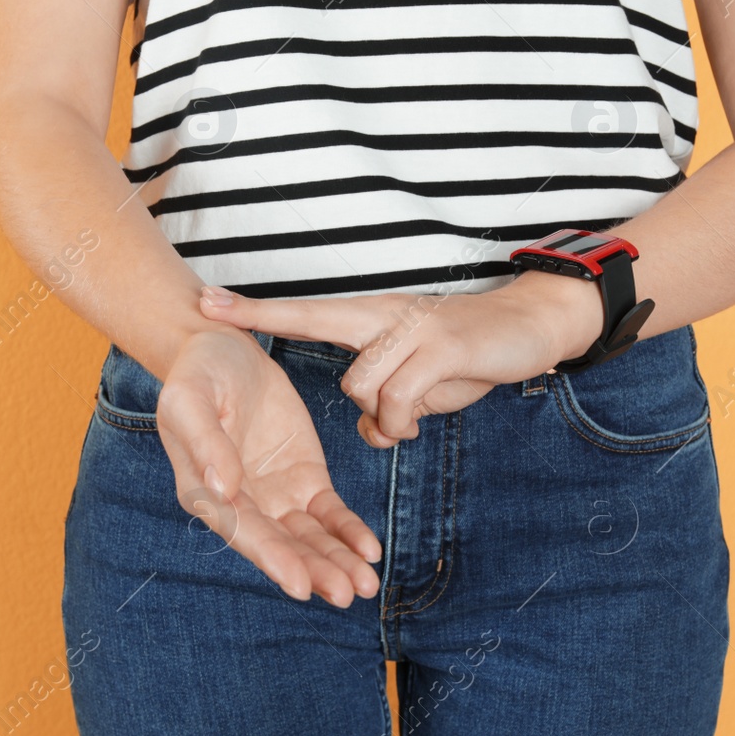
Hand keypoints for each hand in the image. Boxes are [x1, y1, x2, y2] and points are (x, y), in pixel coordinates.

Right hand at [154, 328, 381, 605]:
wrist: (224, 348)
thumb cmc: (198, 373)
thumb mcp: (191, 398)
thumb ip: (205, 442)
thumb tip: (222, 488)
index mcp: (205, 493)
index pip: (243, 532)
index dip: (271, 559)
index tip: (299, 586)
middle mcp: (241, 505)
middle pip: (282, 545)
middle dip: (315, 571)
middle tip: (348, 592)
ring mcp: (275, 496)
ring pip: (310, 538)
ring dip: (337, 562)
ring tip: (367, 584)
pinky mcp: (305, 480)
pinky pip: (330, 514)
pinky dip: (349, 532)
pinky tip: (370, 550)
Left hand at [198, 273, 602, 447]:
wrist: (530, 325)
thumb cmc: (468, 356)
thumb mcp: (419, 385)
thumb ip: (386, 404)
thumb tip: (368, 433)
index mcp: (371, 319)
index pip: (303, 312)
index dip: (254, 311)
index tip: (204, 301)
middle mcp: (383, 316)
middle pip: (326, 344)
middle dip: (307, 358)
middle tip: (295, 357)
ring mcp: (411, 329)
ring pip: (362, 387)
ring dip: (386, 419)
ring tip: (412, 420)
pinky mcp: (440, 348)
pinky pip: (398, 402)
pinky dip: (404, 424)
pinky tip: (421, 421)